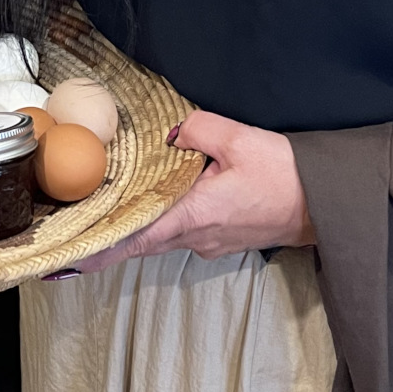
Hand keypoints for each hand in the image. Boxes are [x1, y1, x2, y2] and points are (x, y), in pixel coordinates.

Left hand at [75, 111, 314, 272]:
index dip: (98, 250)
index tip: (66, 261)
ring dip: (138, 226)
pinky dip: (166, 219)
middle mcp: (198, 237)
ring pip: (164, 234)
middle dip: (109, 236)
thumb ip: (196, 130)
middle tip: (75, 231)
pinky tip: (161, 200)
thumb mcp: (239, 139)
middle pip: (142, 239)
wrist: (326, 203)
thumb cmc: (286, 175)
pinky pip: (186, 230)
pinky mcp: (225, 237)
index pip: (134, 238)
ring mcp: (212, 242)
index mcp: (193, 215)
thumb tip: (171, 133)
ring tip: (108, 212)